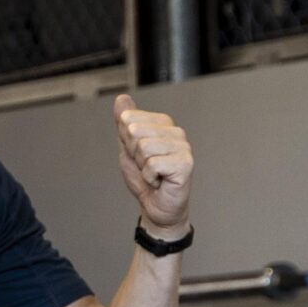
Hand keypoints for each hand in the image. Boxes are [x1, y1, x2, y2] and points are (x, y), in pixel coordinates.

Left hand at [113, 94, 193, 232]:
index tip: (137, 155)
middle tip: (145, 166)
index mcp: (163, 124)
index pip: (129, 119)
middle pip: (135, 131)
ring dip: (142, 166)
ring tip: (153, 174)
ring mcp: (183, 147)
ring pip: (143, 147)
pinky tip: (159, 181)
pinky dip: (149, 177)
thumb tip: (121, 99)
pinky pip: (152, 164)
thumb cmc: (145, 179)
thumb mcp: (127, 147)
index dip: (126, 141)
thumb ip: (124, 123)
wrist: (156, 207)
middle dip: (133, 154)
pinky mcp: (186, 164)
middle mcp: (176, 132)